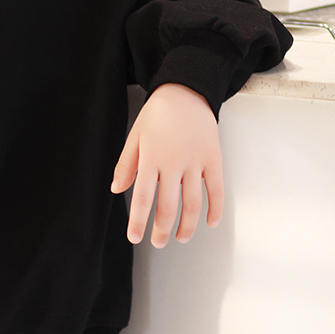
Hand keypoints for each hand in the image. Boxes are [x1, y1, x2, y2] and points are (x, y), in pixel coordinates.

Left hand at [110, 83, 222, 247]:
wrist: (186, 91)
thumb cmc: (158, 113)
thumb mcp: (136, 135)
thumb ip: (126, 164)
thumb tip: (117, 188)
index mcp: (151, 157)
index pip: (143, 197)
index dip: (139, 221)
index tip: (135, 237)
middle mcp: (173, 162)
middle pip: (168, 206)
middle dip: (161, 229)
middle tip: (158, 242)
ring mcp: (195, 162)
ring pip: (193, 204)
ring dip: (187, 226)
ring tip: (181, 237)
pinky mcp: (213, 159)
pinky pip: (216, 189)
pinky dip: (215, 209)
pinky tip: (210, 222)